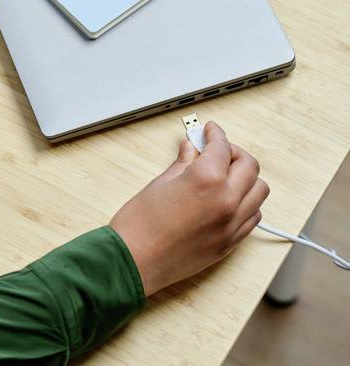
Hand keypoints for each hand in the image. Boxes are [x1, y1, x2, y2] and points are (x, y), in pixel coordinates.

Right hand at [110, 121, 268, 295]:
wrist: (134, 261)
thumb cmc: (140, 225)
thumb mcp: (159, 184)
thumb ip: (183, 164)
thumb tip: (190, 150)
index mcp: (207, 180)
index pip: (222, 148)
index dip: (215, 135)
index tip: (210, 131)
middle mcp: (227, 201)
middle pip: (249, 166)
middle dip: (234, 153)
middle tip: (217, 151)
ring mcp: (232, 224)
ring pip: (258, 192)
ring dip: (245, 178)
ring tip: (224, 176)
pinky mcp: (231, 243)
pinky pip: (252, 216)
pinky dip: (246, 203)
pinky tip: (226, 199)